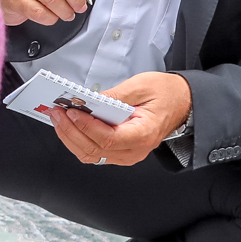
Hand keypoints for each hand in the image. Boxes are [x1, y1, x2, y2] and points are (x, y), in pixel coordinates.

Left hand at [50, 71, 191, 166]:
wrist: (182, 102)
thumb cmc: (167, 94)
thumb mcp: (141, 86)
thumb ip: (114, 96)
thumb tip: (89, 101)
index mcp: (143, 134)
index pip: (109, 139)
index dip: (87, 127)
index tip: (72, 112)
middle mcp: (135, 150)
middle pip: (95, 150)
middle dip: (71, 131)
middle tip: (57, 113)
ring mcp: (127, 154)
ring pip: (91, 155)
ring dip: (70, 138)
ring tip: (58, 119)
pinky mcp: (120, 152)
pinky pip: (95, 152)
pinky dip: (78, 140)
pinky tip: (69, 126)